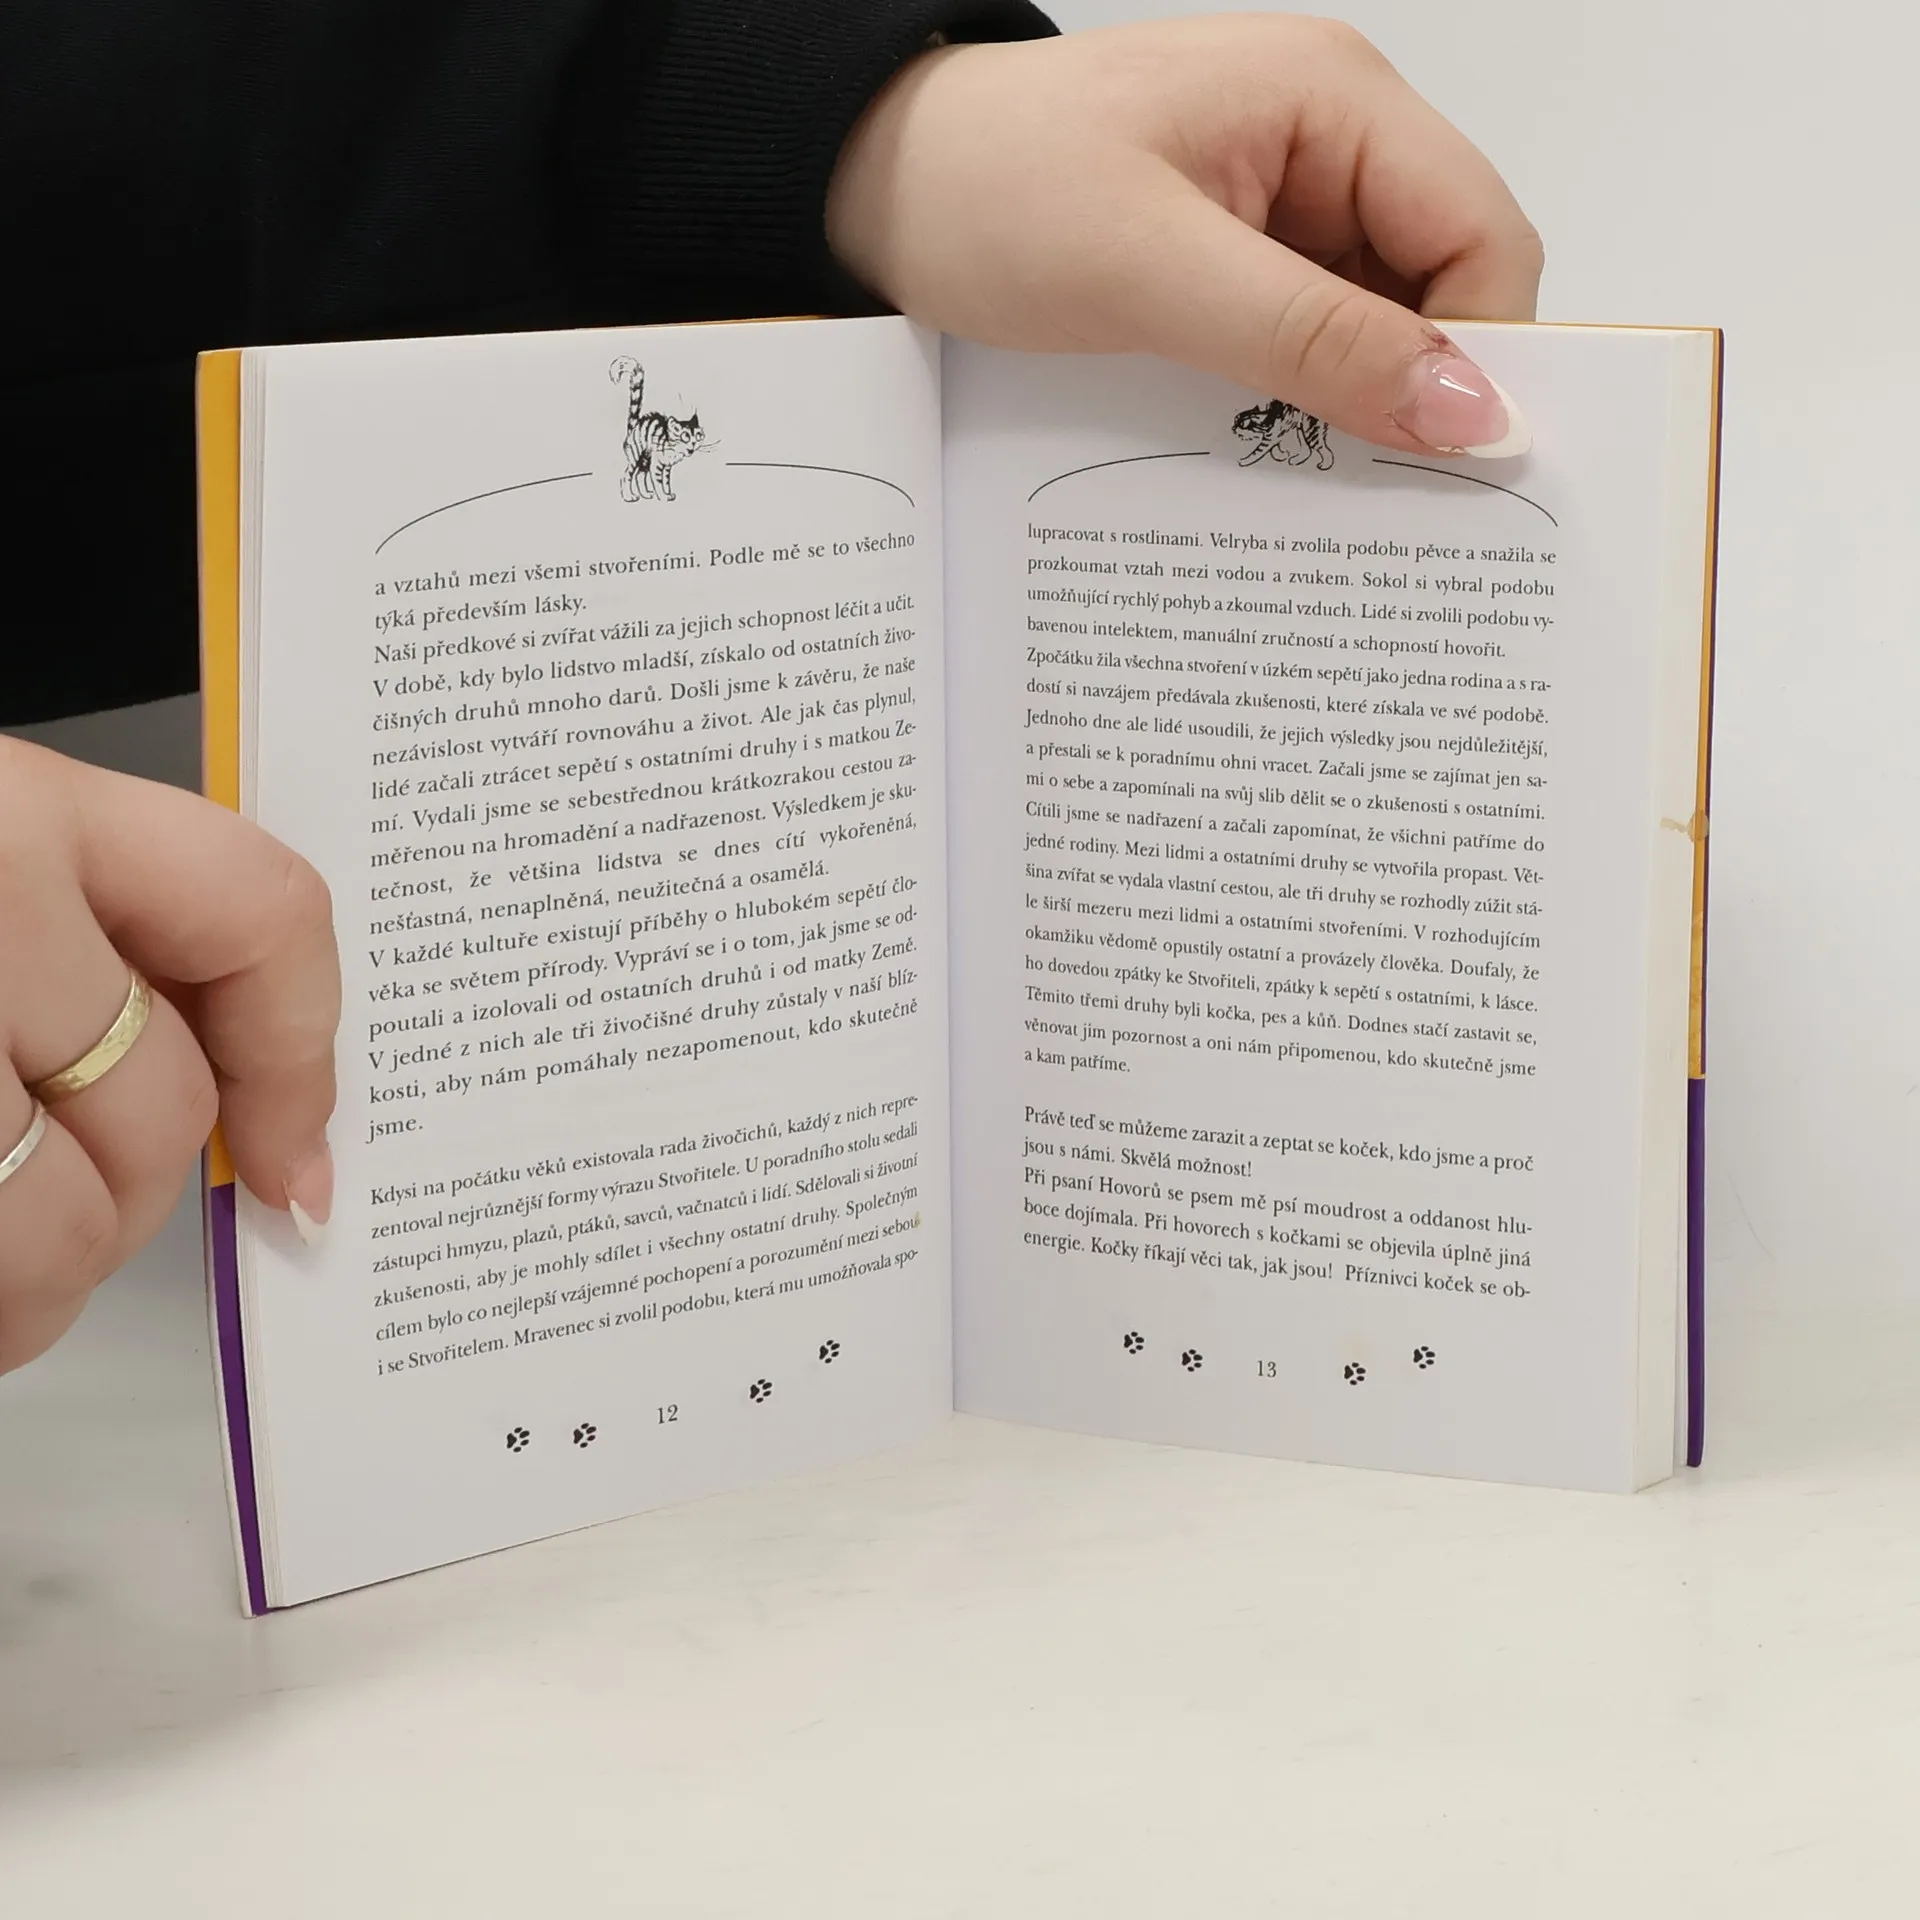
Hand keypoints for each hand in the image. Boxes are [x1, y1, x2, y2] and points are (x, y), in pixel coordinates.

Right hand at [0, 740, 339, 1373]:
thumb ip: (86, 945)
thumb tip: (245, 1105)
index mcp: (14, 810)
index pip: (261, 912)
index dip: (302, 1055)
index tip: (302, 1160)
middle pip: (165, 1105)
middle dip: (140, 1194)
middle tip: (82, 1220)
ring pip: (67, 1222)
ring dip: (49, 1278)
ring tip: (10, 1271)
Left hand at [827, 14, 1542, 455]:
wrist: (874, 187)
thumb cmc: (988, 187)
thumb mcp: (1153, 272)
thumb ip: (1313, 341)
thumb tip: (1467, 411)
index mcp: (1336, 99)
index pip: (1482, 232)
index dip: (1486, 349)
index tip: (1450, 463)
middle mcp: (1329, 142)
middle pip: (1442, 282)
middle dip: (1418, 385)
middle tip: (1375, 490)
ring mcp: (1283, 202)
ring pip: (1376, 324)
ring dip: (1353, 401)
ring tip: (1304, 475)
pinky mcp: (1236, 258)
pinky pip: (1306, 338)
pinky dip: (1299, 397)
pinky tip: (1262, 445)